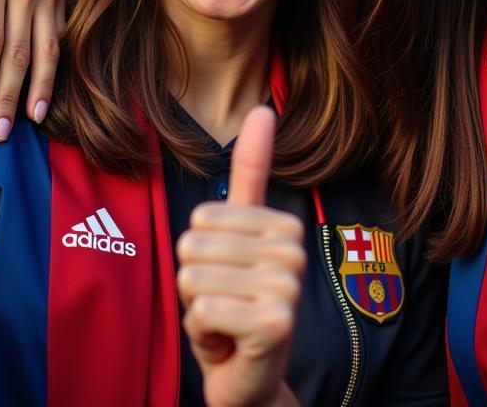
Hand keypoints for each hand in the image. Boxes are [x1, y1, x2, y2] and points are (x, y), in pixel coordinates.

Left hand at [176, 107, 305, 406]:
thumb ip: (250, 173)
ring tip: (226, 322)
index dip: (199, 254)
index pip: (201, 218)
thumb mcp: (234, 239)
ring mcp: (287, 288)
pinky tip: (229, 343)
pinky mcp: (275, 325)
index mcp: (284, 226)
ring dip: (196, 310)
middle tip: (224, 305)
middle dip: (194, 284)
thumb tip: (262, 108)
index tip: (228, 278)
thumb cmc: (235, 304)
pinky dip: (202, 333)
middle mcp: (293, 253)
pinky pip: (202, 309)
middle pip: (193, 246)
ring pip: (193, 278)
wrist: (248, 380)